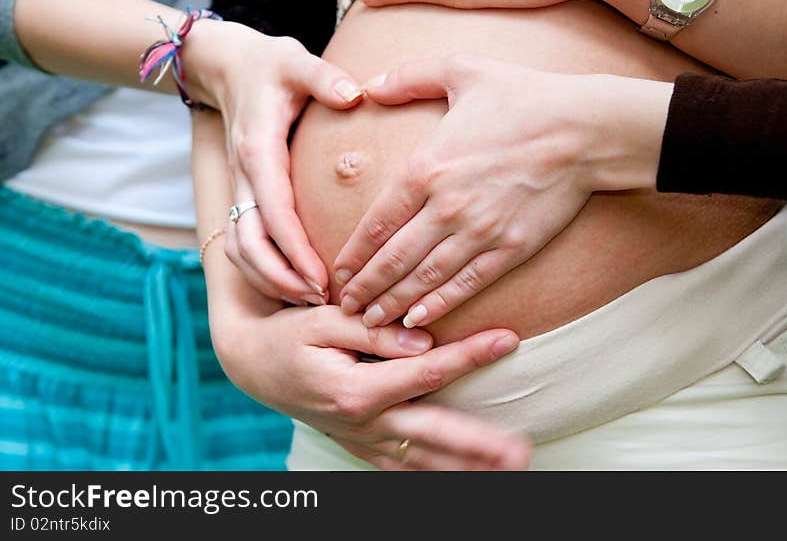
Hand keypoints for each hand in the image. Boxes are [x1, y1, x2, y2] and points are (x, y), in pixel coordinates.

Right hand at [187, 20, 364, 304]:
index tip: (321, 279)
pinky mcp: (243, 194)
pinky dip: (262, 270)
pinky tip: (294, 284)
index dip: (295, 250)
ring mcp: (240, 188)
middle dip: (280, 277)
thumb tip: (354, 94)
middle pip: (250, 243)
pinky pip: (243, 243)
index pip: (273, 212)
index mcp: (258, 151)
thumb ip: (324, 78)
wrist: (227, 65)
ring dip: (269, 279)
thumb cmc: (269, 65)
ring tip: (310, 301)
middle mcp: (244, 175)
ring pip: (240, 250)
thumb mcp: (296, 61)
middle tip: (320, 301)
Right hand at [211, 302, 531, 469]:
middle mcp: (363, 423)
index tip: (507, 339)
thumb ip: (373, 332)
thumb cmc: (289, 336)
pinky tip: (462, 477)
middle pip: (432, 436)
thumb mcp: (324, 321)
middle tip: (520, 451)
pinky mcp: (360, 445)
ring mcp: (362, 439)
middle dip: (479, 444)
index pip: (425, 372)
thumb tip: (422, 341)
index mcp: (355, 390)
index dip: (469, 355)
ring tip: (505, 470)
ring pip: (420, 462)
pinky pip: (400, 469)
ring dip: (464, 469)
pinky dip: (431, 475)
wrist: (253, 365)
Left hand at [333, 54, 669, 327]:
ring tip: (373, 323)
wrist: (586, 129)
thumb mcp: (461, 70)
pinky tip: (420, 318)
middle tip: (345, 307)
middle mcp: (447, 207)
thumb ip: (408, 78)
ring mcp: (480, 232)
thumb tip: (367, 85)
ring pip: (425, 278)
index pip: (377, 221)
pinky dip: (440, 304)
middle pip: (394, 259)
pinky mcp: (511, 248)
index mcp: (428, 167)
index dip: (353, 253)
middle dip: (365, 287)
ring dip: (394, 303)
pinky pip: (467, 283)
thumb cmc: (524, 96)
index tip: (337, 272)